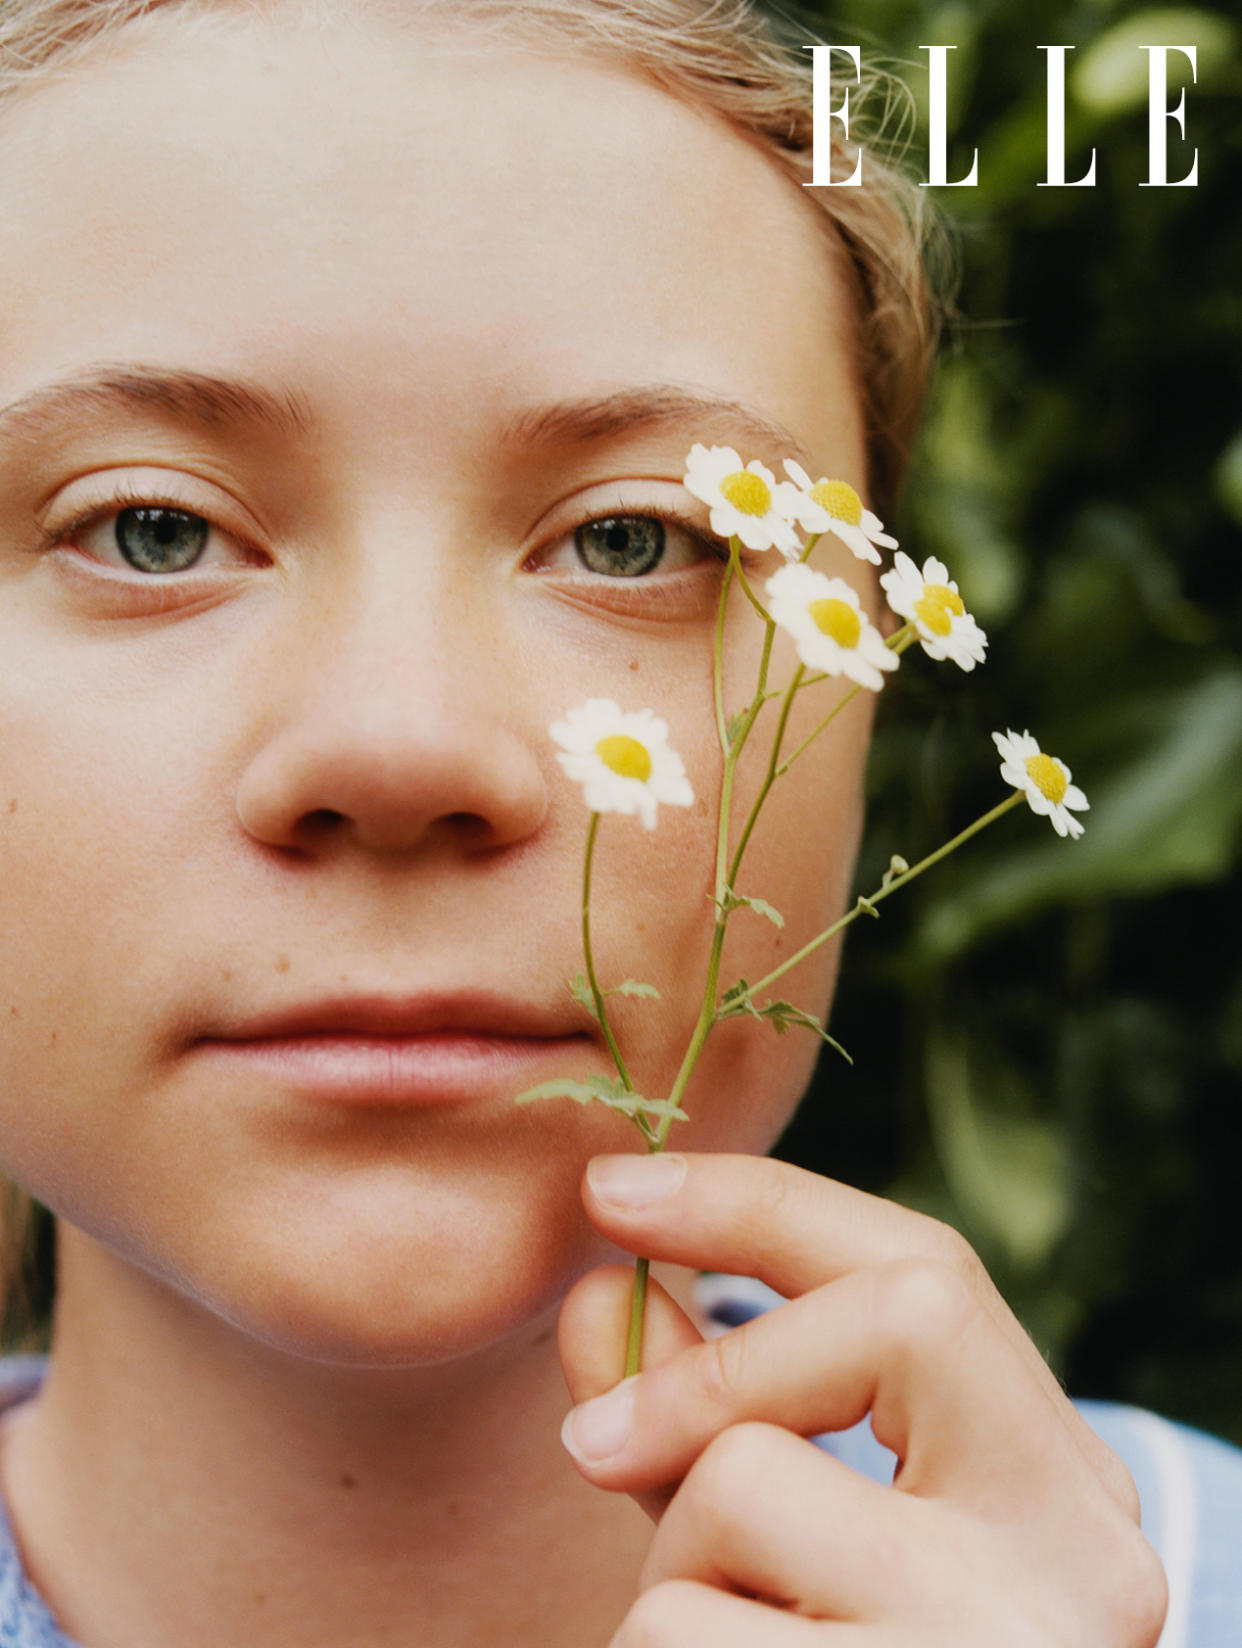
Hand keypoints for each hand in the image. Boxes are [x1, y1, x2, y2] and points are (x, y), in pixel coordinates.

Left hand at [557, 1152, 1166, 1645]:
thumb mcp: (783, 1541)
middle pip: (877, 1325)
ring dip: (675, 1569)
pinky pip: (686, 1629)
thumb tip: (602, 1289)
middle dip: (708, 1372)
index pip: (930, 1272)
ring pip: (742, 1488)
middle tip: (593, 1449)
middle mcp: (1079, 1555)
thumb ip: (699, 1413)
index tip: (610, 1188)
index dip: (759, 1204)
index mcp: (1059, 1485)